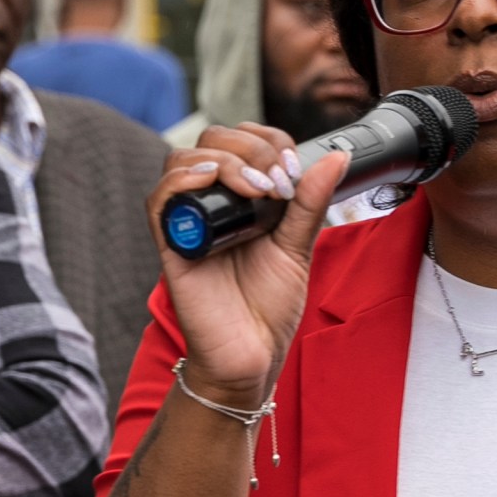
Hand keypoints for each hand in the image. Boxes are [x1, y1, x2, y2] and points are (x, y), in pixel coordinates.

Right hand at [145, 123, 351, 408]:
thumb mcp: (297, 247)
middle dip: (248, 149)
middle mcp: (212, 205)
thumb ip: (311, 201)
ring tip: (255, 189)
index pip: (241, 141)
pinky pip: (160, 202)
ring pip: (183, 161)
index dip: (266, 140)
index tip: (292, 168)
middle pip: (210, 142)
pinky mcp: (172, 247)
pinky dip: (180, 182)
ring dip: (222, 161)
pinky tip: (210, 181)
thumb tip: (337, 157)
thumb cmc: (267, 308)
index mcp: (241, 200)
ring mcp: (189, 223)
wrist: (252, 356)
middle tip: (276, 183)